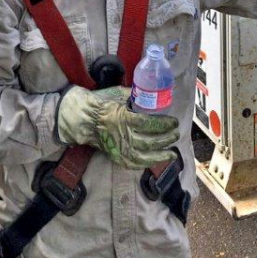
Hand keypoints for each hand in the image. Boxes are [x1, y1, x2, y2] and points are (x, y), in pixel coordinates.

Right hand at [56, 86, 178, 168]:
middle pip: (149, 141)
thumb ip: (135, 96)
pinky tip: (155, 161)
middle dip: (166, 139)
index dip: (164, 124)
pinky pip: (132, 164)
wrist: (80, 118)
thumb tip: (153, 94)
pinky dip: (145, 164)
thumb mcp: (118, 93)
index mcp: (122, 117)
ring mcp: (117, 148)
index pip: (148, 123)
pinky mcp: (114, 156)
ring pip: (143, 156)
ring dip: (160, 155)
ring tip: (172, 153)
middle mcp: (121, 135)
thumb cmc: (100, 103)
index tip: (173, 122)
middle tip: (176, 134)